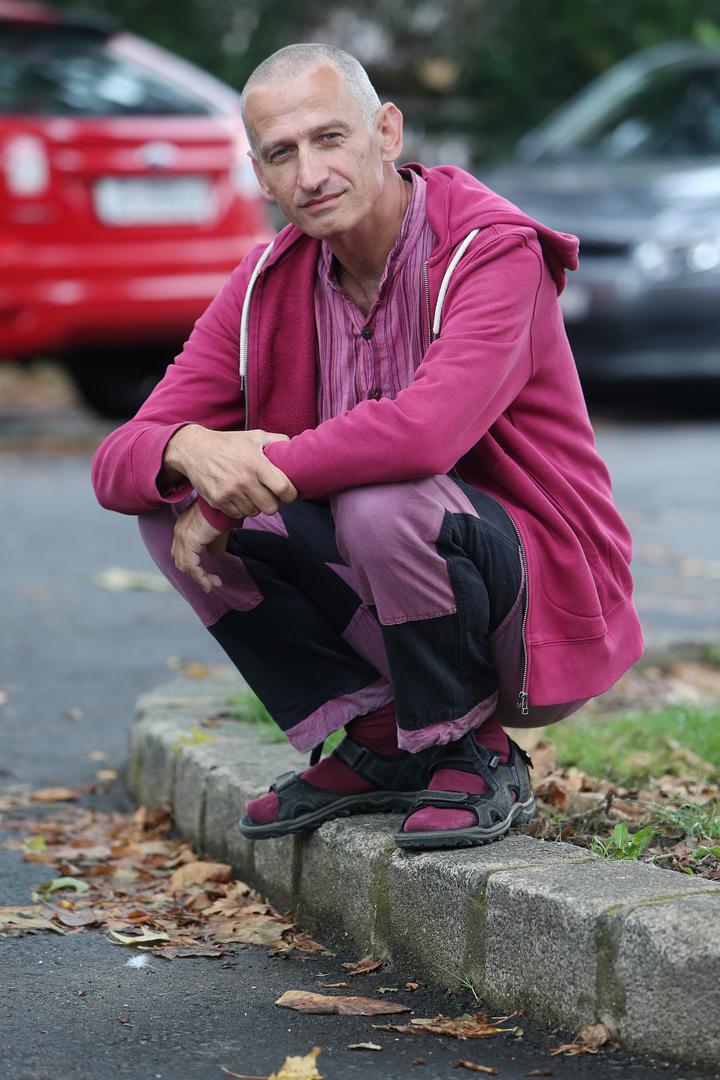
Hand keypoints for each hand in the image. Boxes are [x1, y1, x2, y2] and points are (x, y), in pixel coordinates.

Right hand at [162, 426, 296, 518]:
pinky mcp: (218, 501)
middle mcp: (244, 481)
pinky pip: (238, 514)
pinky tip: (239, 496)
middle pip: (272, 507)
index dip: (291, 494)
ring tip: (252, 492)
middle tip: (270, 494)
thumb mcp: (254, 436)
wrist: (195, 450)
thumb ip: (277, 440)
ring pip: (255, 512)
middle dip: (274, 502)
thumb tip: (294, 447)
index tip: (289, 492)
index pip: (284, 489)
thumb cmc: (229, 443)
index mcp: (256, 464)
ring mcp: (230, 493)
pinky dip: (241, 508)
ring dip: (257, 505)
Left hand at [171, 499, 228, 592]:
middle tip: (212, 583)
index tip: (207, 575)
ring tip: (213, 584)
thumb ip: (213, 544)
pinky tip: (210, 583)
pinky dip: (200, 577)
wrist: (224, 503)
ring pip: (185, 566)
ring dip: (199, 578)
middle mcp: (179, 531)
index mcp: (184, 527)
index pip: (182, 552)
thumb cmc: (224, 512)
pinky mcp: (189, 541)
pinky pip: (191, 566)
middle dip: (195, 574)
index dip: (193, 566)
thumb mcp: (217, 531)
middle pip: (181, 560)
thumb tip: (215, 554)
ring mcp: (182, 536)